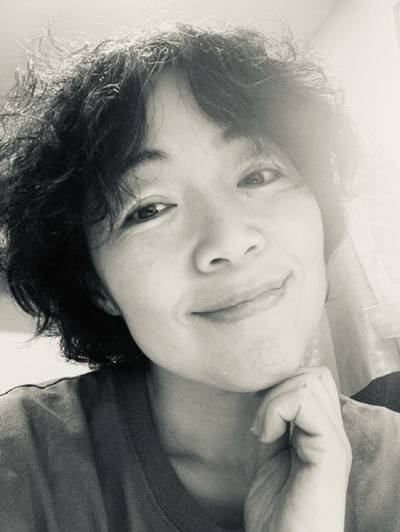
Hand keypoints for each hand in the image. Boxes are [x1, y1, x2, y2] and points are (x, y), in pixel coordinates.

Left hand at [244, 366, 351, 531]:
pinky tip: (268, 438)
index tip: (261, 418)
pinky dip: (277, 410)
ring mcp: (334, 441)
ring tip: (264, 433)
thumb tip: (267, 397)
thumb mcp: (271, 458)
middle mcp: (333, 434)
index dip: (281, 387)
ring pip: (309, 381)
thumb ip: (276, 428)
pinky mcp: (329, 451)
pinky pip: (305, 402)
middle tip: (262, 422)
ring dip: (275, 400)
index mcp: (322, 434)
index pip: (312, 380)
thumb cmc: (276, 515)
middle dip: (279, 387)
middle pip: (314, 375)